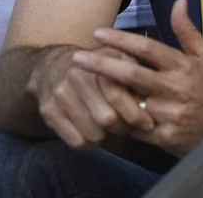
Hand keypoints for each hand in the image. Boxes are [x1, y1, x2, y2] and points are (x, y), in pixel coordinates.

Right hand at [27, 45, 154, 148]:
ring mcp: (60, 95)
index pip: (118, 96)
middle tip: (124, 124)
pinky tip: (90, 130)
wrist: (51, 67)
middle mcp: (75, 77)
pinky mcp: (49, 112)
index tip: (146, 123)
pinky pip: (77, 142)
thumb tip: (153, 98)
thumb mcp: (116, 60)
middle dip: (121, 127)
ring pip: (93, 135)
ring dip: (105, 136)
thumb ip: (135, 75)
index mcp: (96, 64)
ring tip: (106, 126)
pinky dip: (88, 143)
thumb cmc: (94, 69)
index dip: (136, 114)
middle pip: (107, 120)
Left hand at [71, 0, 202, 156]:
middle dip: (100, 65)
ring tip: (80, 84)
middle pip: (130, 74)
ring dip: (105, 94)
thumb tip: (179, 1)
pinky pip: (134, 127)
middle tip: (76, 57)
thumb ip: (188, 31)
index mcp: (184, 67)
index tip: (97, 33)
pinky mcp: (166, 137)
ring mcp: (170, 114)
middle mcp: (176, 89)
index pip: (146, 49)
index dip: (120, 40)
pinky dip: (117, 119)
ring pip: (129, 102)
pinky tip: (99, 110)